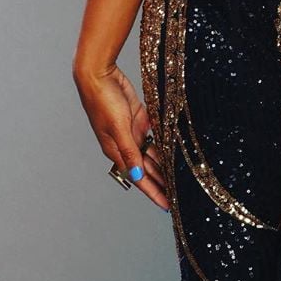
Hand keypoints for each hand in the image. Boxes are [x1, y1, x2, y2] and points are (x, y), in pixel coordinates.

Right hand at [73, 64, 170, 210]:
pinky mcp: (139, 116)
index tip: (167, 206)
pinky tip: (175, 147)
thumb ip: (129, 151)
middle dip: (162, 181)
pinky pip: (155, 133)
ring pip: (152, 152)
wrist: (99, 74)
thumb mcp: (118, 128)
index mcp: (117, 151)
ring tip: (181, 174)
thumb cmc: (103, 101)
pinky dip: (164, 140)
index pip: (139, 177)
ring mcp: (133, 130)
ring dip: (164, 162)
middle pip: (147, 168)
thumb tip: (138, 175)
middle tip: (181, 193)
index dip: (153, 192)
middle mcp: (126, 143)